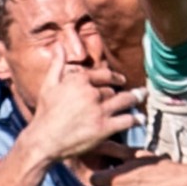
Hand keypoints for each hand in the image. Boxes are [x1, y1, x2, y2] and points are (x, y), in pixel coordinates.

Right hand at [22, 51, 141, 164]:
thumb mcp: (49, 85)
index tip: (120, 79)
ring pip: (124, 100)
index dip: (114, 77)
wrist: (43, 140)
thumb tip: (58, 45)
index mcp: (79, 80)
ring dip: (136, 98)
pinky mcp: (104, 128)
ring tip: (143, 96)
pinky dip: (136, 120)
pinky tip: (141, 119)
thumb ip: (57, 64)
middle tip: (134, 92)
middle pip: (113, 89)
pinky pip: (126, 120)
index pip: (104, 74)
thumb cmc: (45, 113)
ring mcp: (99, 110)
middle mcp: (91, 93)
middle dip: (122, 91)